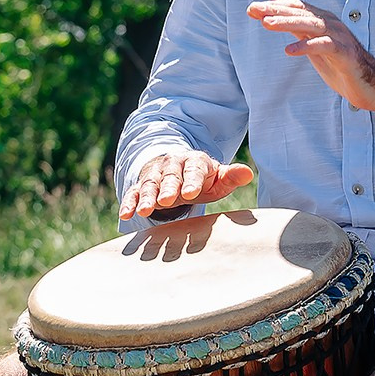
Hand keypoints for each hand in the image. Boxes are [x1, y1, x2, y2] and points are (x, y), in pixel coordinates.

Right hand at [119, 151, 254, 220]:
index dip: (192, 181)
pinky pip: (133, 192)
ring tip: (145, 211)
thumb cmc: (203, 178)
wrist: (178, 169)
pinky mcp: (141, 185)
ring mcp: (155, 175)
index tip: (192, 193)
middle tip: (168, 200)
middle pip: (170, 176)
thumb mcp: (218, 178)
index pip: (194, 170)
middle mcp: (172, 165)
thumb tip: (248, 173)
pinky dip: (129, 202)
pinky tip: (126, 214)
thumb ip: (231, 177)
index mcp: (194, 161)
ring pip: (149, 184)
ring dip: (147, 197)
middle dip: (168, 188)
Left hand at [247, 0, 374, 109]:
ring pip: (311, 25)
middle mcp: (331, 24)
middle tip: (254, 10)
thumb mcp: (314, 46)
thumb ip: (298, 30)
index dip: (275, 6)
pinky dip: (306, 46)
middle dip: (275, 11)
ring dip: (287, 23)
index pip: (296, 7)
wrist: (371, 86)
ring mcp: (339, 37)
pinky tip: (289, 51)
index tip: (252, 9)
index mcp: (323, 21)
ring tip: (266, 24)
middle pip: (300, 12)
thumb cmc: (342, 65)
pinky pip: (324, 46)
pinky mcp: (345, 53)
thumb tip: (276, 16)